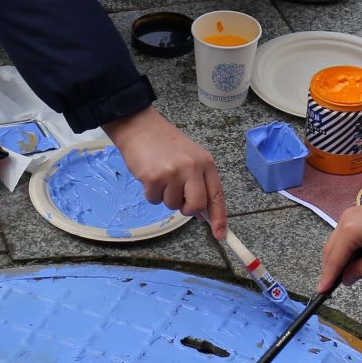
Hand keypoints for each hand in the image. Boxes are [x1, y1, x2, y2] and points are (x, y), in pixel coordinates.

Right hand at [104, 106, 227, 235]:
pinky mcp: (154, 178)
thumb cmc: (165, 145)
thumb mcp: (190, 159)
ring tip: (161, 177)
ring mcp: (173, 173)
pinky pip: (155, 200)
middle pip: (196, 205)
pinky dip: (151, 193)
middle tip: (179, 199)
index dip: (219, 217)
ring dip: (165, 197)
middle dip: (187, 209)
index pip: (217, 195)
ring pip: (173, 205)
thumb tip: (202, 214)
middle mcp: (192, 168)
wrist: (140, 128)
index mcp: (206, 163)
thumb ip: (199, 183)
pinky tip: (150, 176)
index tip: (220, 234)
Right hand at [317, 198, 361, 290]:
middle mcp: (343, 220)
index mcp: (349, 231)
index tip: (321, 290)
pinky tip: (351, 257)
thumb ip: (359, 271)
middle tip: (330, 285)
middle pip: (330, 249)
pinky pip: (343, 234)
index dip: (328, 276)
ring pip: (335, 241)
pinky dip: (344, 247)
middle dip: (330, 267)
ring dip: (337, 257)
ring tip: (343, 273)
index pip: (334, 258)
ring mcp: (348, 215)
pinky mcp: (354, 214)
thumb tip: (345, 280)